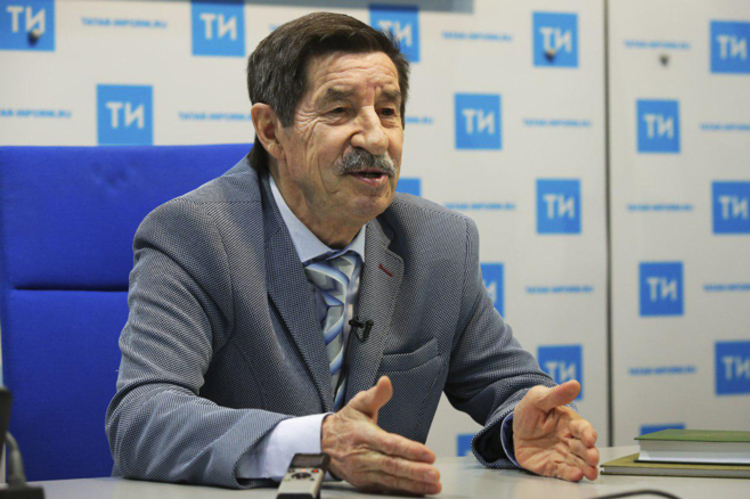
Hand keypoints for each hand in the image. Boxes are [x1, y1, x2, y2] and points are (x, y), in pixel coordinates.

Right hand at [321, 376, 441, 494]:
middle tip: (434, 473)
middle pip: (392, 465)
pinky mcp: (364, 483)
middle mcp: (362, 456)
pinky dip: (403, 490)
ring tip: (433, 485)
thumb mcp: (358, 404)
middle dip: (415, 471)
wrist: (322, 444)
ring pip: (391, 479)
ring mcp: (363, 472)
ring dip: (414, 484)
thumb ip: (375, 395)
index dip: (409, 450)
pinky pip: (386, 487)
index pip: (389, 444)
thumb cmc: (345, 424)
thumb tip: (386, 382)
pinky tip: (419, 490)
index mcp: (363, 435)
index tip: (428, 454)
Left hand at [513, 380, 598, 481]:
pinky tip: (576, 475)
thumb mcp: (538, 398)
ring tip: (590, 472)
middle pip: (583, 448)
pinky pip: (562, 471)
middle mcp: (569, 439)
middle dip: (590, 453)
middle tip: (593, 458)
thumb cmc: (530, 410)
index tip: (590, 438)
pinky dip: (570, 474)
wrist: (515, 427)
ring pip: (577, 462)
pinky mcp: (552, 465)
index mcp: (569, 422)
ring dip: (585, 467)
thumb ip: (556, 395)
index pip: (582, 428)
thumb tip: (575, 384)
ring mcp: (561, 453)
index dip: (587, 433)